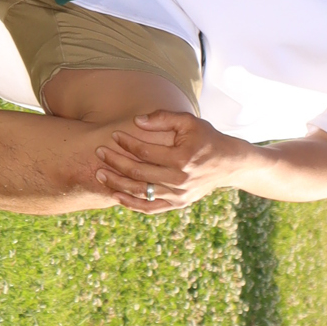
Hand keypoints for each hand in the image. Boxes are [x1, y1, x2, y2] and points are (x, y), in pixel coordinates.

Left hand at [94, 110, 247, 211]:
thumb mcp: (189, 121)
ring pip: (139, 193)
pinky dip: (131, 203)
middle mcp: (178, 180)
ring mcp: (177, 196)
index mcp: (182, 158)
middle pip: (138, 173)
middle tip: (99, 152)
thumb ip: (163, 118)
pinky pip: (149, 208)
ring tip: (100, 174)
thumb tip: (136, 120)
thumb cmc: (206, 138)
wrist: (228, 163)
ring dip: (116, 184)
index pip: (146, 152)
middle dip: (115, 162)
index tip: (113, 135)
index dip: (127, 143)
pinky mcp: (177, 205)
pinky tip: (116, 195)